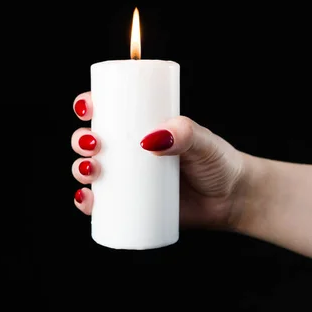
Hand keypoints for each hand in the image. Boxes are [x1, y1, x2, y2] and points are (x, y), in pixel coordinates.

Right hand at [71, 91, 250, 229]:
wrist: (231, 201)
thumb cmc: (218, 163)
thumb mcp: (204, 142)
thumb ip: (186, 134)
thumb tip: (152, 139)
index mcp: (140, 127)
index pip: (108, 111)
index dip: (88, 105)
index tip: (87, 107)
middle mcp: (128, 152)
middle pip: (91, 141)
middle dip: (80, 140)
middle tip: (94, 144)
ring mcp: (127, 179)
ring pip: (90, 171)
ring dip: (79, 169)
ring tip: (92, 172)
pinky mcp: (130, 206)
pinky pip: (100, 204)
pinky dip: (86, 203)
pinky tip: (86, 200)